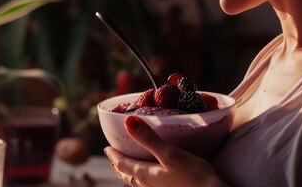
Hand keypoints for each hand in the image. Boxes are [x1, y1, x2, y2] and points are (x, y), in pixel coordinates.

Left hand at [103, 115, 227, 186]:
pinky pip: (150, 186)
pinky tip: (154, 179)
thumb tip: (128, 121)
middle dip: (120, 165)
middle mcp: (150, 186)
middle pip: (129, 175)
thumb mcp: (170, 154)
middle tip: (114, 158)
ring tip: (129, 169)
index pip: (124, 164)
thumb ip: (149, 139)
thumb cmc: (194, 177)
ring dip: (131, 174)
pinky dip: (144, 179)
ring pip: (139, 183)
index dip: (114, 155)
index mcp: (146, 175)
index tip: (107, 148)